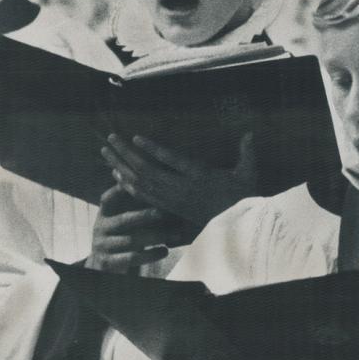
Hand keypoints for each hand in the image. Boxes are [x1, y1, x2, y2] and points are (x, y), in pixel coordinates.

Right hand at [87, 184, 188, 272]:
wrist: (103, 263)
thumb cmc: (120, 235)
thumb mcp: (121, 220)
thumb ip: (135, 207)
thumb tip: (165, 193)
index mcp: (105, 213)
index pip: (108, 199)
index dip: (119, 190)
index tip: (136, 182)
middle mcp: (101, 227)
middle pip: (124, 220)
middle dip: (145, 216)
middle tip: (164, 212)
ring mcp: (103, 246)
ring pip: (132, 240)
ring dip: (156, 237)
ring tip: (175, 234)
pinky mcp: (108, 262)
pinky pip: (132, 258)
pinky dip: (150, 255)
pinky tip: (164, 251)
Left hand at [102, 132, 257, 226]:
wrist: (236, 227)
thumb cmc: (242, 197)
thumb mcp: (248, 174)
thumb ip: (247, 152)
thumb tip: (250, 133)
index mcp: (201, 177)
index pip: (173, 162)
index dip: (154, 150)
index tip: (136, 138)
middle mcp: (183, 189)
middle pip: (149, 171)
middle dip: (127, 154)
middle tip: (111, 140)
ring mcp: (174, 199)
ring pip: (143, 183)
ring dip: (122, 167)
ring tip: (107, 152)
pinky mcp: (170, 207)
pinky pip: (145, 196)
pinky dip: (129, 185)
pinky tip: (117, 174)